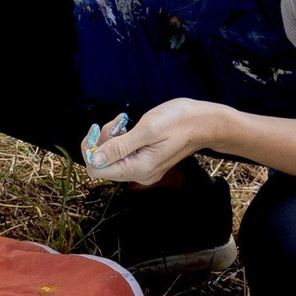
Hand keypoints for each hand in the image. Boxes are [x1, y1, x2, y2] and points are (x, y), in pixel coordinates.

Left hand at [87, 97, 233, 186]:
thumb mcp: (148, 129)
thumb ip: (119, 146)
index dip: (91, 150)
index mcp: (138, 169)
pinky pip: (123, 155)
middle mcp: (139, 175)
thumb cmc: (179, 121)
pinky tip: (128, 127)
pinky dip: (120, 140)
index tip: (98, 129)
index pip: (96, 170)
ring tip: (123, 122)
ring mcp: (143, 170)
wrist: (204, 123)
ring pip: (112, 158)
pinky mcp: (146, 162)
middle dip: (101, 142)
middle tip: (116, 123)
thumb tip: (94, 159)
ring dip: (111, 139)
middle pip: (103, 165)